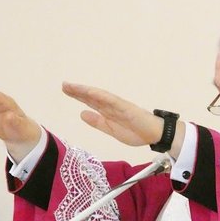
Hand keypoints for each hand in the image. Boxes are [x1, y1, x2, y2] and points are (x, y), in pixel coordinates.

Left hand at [62, 82, 183, 156]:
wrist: (155, 135)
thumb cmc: (137, 132)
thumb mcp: (111, 130)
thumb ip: (98, 122)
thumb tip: (82, 114)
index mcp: (108, 112)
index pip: (91, 102)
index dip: (78, 96)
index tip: (66, 90)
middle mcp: (112, 106)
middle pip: (92, 96)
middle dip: (78, 91)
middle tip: (64, 84)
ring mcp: (119, 105)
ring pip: (100, 96)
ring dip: (86, 91)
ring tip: (73, 86)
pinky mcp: (126, 108)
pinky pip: (112, 101)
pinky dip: (101, 96)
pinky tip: (91, 92)